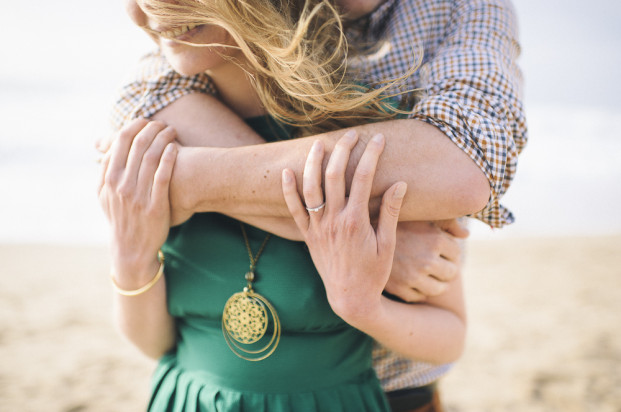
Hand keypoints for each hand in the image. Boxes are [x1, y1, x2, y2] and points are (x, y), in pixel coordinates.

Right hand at [98, 118, 177, 278]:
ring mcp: (138, 196)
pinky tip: (175, 148)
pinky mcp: (156, 205)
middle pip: (136, 145)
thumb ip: (104, 171)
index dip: (133, 126)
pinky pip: (163, 176)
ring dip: (162, 138)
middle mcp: (121, 186)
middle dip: (150, 128)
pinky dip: (169, 158)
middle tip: (161, 123)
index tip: (144, 121)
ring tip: (171, 131)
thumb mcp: (104, 196)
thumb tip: (104, 147)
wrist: (131, 249)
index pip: (119, 142)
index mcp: (108, 180)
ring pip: (151, 157)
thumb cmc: (120, 218)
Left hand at [281, 130, 406, 323]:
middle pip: (335, 176)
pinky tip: (286, 172)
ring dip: (313, 163)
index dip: (372, 154)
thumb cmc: (374, 273)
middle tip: (351, 134)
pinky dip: (288, 190)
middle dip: (343, 151)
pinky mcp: (307, 235)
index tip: (379, 138)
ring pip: (311, 188)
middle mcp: (334, 221)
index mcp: (356, 221)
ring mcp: (318, 227)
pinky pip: (293, 209)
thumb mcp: (389, 244)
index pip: (364, 178)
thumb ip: (391, 213)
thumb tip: (401, 183)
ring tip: (319, 143)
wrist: (350, 298)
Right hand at [385, 219, 466, 301]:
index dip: (447, 250)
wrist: (360, 235)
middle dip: (445, 267)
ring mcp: (413, 277)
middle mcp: (426, 260)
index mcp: (435, 239)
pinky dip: (417, 290)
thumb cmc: (394, 222)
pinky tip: (408, 278)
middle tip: (431, 260)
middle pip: (451, 273)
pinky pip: (420, 296)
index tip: (434, 246)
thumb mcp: (420, 216)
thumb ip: (447, 222)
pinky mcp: (400, 290)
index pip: (456, 254)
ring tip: (423, 271)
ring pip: (439, 288)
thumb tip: (466, 235)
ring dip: (435, 281)